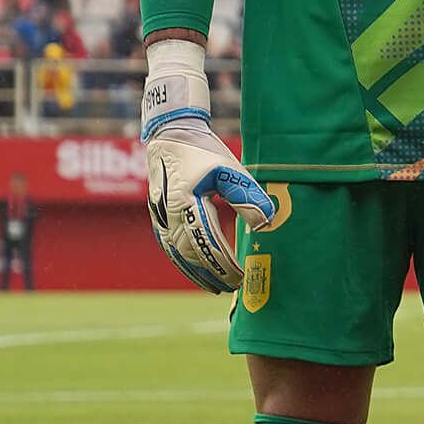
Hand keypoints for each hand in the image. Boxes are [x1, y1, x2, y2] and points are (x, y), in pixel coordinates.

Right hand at [142, 116, 271, 292]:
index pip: (207, 243)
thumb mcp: (231, 171)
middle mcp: (169, 214)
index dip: (223, 264)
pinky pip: (170, 247)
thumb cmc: (205, 153)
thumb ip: (248, 197)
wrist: (172, 136)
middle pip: (191, 253)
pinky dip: (183, 262)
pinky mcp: (159, 217)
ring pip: (177, 253)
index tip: (241, 277)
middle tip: (234, 287)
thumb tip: (265, 224)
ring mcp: (160, 217)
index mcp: (186, 203)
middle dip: (212, 273)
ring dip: (196, 272)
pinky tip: (196, 271)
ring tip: (216, 287)